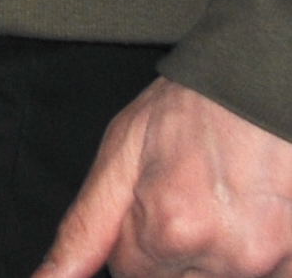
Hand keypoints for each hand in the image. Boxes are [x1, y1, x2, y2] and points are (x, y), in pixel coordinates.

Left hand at [37, 79, 291, 276]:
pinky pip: (262, 277)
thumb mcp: (120, 154)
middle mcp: (220, 255)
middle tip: (182, 204)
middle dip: (168, 255)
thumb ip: (84, 229)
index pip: (129, 274)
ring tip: (216, 207)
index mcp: (168, 228)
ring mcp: (265, 263)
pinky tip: (246, 220)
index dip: (133, 242)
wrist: (256, 89)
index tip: (147, 208)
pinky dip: (249, 260)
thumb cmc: (189, 112)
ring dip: (211, 259)